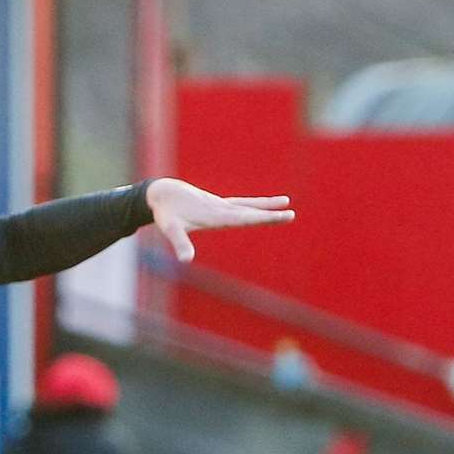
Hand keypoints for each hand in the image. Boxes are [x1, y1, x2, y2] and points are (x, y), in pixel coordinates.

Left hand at [145, 178, 293, 262]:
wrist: (161, 192)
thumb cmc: (166, 212)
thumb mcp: (170, 229)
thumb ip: (180, 243)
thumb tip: (185, 261)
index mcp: (216, 215)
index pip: (246, 217)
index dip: (265, 217)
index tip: (284, 215)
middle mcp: (221, 208)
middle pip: (250, 210)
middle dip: (271, 212)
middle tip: (292, 213)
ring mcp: (219, 204)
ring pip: (247, 204)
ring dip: (265, 204)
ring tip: (285, 201)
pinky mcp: (215, 203)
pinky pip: (238, 204)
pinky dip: (251, 205)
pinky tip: (256, 206)